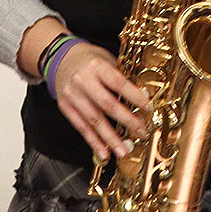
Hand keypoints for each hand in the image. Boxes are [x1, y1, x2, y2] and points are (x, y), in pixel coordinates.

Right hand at [53, 42, 150, 162]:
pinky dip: (93, 142)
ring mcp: (72, 95)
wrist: (61, 59)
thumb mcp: (107, 61)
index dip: (135, 96)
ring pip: (94, 121)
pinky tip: (104, 152)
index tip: (148, 108)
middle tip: (141, 132)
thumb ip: (121, 78)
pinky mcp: (65, 107)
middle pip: (107, 105)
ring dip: (110, 139)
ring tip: (123, 150)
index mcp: (97, 66)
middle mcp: (83, 81)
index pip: (119, 83)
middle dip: (127, 120)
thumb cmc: (89, 61)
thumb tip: (143, 97)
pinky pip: (81, 127)